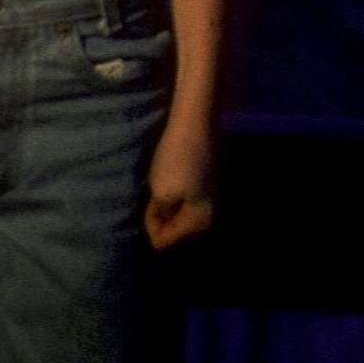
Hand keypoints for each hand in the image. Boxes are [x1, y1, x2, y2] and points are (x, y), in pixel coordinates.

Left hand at [145, 116, 214, 249]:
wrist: (196, 122)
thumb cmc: (176, 160)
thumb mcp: (161, 194)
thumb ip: (161, 217)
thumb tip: (166, 219)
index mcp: (200, 222)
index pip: (163, 240)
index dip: (151, 222)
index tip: (151, 200)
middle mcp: (211, 214)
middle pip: (175, 228)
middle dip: (161, 214)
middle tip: (154, 192)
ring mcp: (213, 195)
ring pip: (180, 211)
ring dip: (168, 201)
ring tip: (163, 181)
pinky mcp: (210, 180)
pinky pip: (188, 196)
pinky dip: (177, 189)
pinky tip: (174, 173)